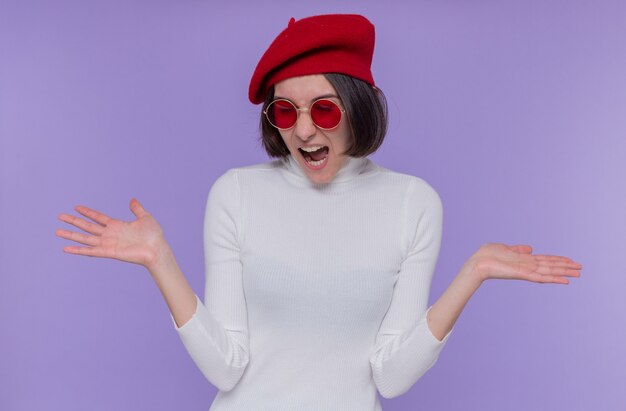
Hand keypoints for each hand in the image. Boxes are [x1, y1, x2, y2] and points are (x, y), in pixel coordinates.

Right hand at [56, 198, 167, 269]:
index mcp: (117, 225)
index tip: (76, 207)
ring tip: (57, 231)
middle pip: (87, 226)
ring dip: (71, 235)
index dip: (87, 212)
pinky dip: (78, 250)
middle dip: (74, 221)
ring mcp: (108, 243)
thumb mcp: (145, 217)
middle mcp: (110, 234)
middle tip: (60, 216)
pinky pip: (90, 251)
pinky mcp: (108, 252)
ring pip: (85, 238)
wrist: (157, 249)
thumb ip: (137, 209)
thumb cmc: (153, 235)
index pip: (98, 217)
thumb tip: (133, 200)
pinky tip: (66, 248)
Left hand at [465, 242, 582, 284]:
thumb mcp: (505, 248)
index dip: (558, 260)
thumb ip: (518, 249)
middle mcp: (527, 266)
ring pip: (549, 271)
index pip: (545, 260)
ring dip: (564, 272)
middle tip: (581, 269)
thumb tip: (530, 248)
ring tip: (578, 274)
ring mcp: (525, 271)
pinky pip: (541, 277)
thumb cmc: (486, 256)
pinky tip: (564, 280)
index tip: (570, 261)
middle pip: (550, 266)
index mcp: (524, 260)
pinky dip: (553, 278)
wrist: (476, 263)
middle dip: (565, 267)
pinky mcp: (522, 274)